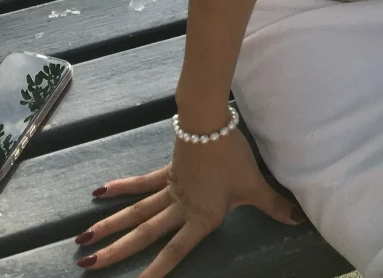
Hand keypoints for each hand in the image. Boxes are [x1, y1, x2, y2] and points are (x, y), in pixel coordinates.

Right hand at [75, 128, 306, 275]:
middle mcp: (179, 207)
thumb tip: (300, 221)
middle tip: (87, 264)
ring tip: (82, 240)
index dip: (157, 271)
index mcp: (200, 217)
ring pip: (135, 212)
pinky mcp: (167, 170)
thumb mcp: (255, 186)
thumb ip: (274, 206)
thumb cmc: (232, 156)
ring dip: (109, 226)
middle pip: (143, 233)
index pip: (175, 251)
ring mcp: (169, 188)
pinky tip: (99, 192)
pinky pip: (141, 184)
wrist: (210, 120)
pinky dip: (121, 189)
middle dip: (117, 252)